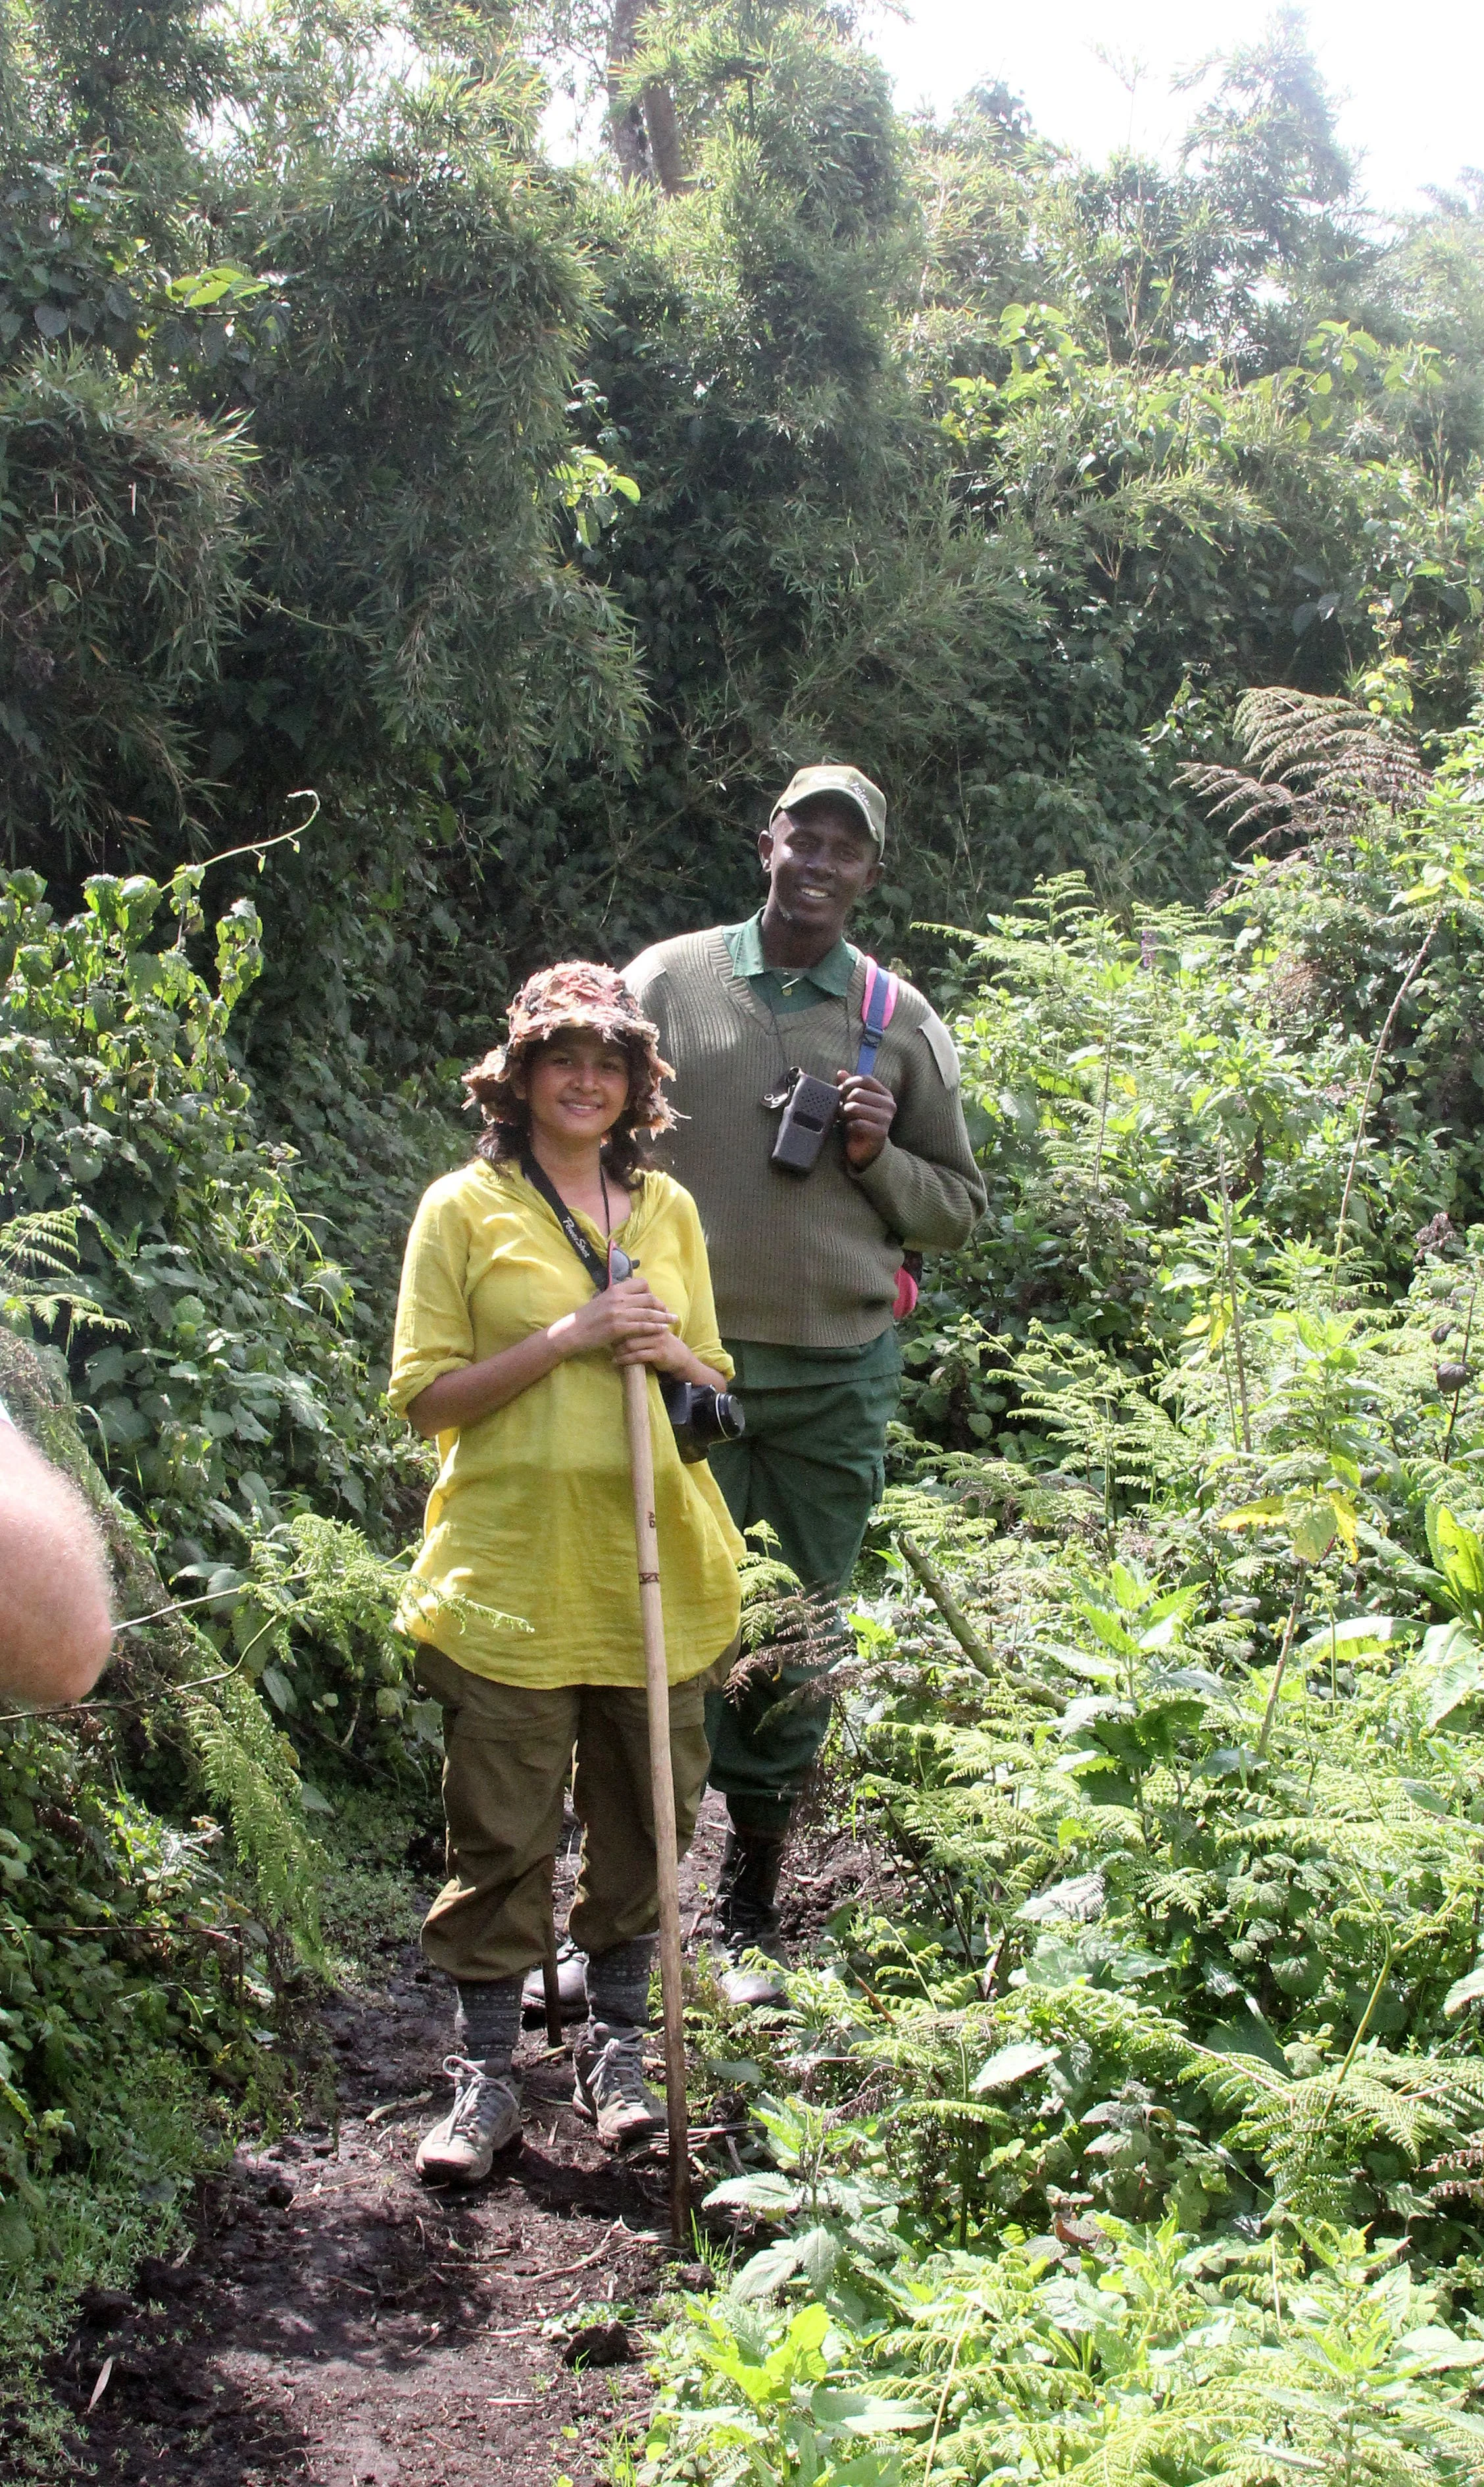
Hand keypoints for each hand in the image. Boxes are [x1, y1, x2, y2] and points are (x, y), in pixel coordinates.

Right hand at [560, 1273, 677, 1361]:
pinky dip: (655, 1327)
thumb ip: (616, 1296)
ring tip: (674, 1321)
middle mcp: (618, 1299)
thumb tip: (628, 1294)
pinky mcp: (618, 1328)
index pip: (641, 1283)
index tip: (655, 1300)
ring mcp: (619, 1313)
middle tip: (669, 1312)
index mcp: (615, 1289)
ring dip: (663, 1317)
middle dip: (661, 1305)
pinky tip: (663, 1330)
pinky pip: (642, 1326)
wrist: (573, 1331)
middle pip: (649, 1298)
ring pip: (648, 1313)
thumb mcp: (601, 1299)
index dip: (651, 1291)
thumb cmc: (586, 1317)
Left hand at [611, 1323, 695, 1373]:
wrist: (679, 1356)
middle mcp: (654, 1325)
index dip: (615, 1321)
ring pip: (631, 1343)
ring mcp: (657, 1339)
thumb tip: (615, 1315)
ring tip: (610, 1353)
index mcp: (651, 1316)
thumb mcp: (651, 1326)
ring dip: (618, 1350)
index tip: (603, 1328)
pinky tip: (616, 1361)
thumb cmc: (660, 1340)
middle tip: (603, 1341)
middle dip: (614, 1336)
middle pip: (628, 1328)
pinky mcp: (659, 1353)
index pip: (630, 1314)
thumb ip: (637, 1319)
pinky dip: (625, 1359)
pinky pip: (638, 1356)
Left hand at [836, 1070, 895, 1167]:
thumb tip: (840, 1073)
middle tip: (841, 1109)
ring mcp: (886, 1119)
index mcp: (885, 1094)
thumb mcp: (854, 1102)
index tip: (839, 1090)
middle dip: (844, 1101)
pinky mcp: (880, 1133)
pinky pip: (857, 1123)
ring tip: (844, 1119)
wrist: (866, 1149)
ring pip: (855, 1107)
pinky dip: (849, 1126)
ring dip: (844, 1113)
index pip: (866, 1079)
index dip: (849, 1083)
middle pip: (858, 1093)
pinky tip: (850, 1129)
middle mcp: (889, 1105)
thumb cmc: (860, 1121)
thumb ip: (849, 1087)